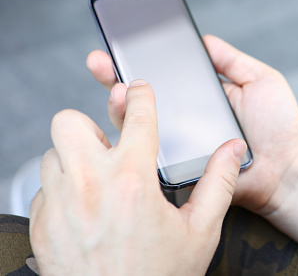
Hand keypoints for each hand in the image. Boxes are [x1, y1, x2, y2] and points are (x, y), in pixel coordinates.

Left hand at [30, 80, 245, 274]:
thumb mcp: (201, 231)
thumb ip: (219, 183)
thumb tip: (232, 151)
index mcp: (132, 181)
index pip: (136, 118)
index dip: (140, 96)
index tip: (138, 90)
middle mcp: (89, 186)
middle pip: (70, 122)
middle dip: (90, 126)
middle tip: (108, 147)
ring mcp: (59, 205)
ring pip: (52, 154)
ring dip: (75, 159)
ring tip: (97, 180)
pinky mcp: (41, 226)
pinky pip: (43, 189)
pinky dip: (62, 190)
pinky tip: (84, 209)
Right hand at [86, 35, 297, 215]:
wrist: (286, 170)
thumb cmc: (279, 127)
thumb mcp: (261, 81)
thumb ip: (232, 60)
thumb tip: (203, 38)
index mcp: (199, 96)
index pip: (163, 76)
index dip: (140, 60)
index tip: (118, 44)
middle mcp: (182, 119)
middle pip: (141, 98)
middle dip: (114, 77)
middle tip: (100, 61)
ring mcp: (178, 144)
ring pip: (136, 125)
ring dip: (118, 105)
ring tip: (117, 88)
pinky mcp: (177, 168)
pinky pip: (149, 154)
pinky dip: (131, 139)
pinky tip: (123, 121)